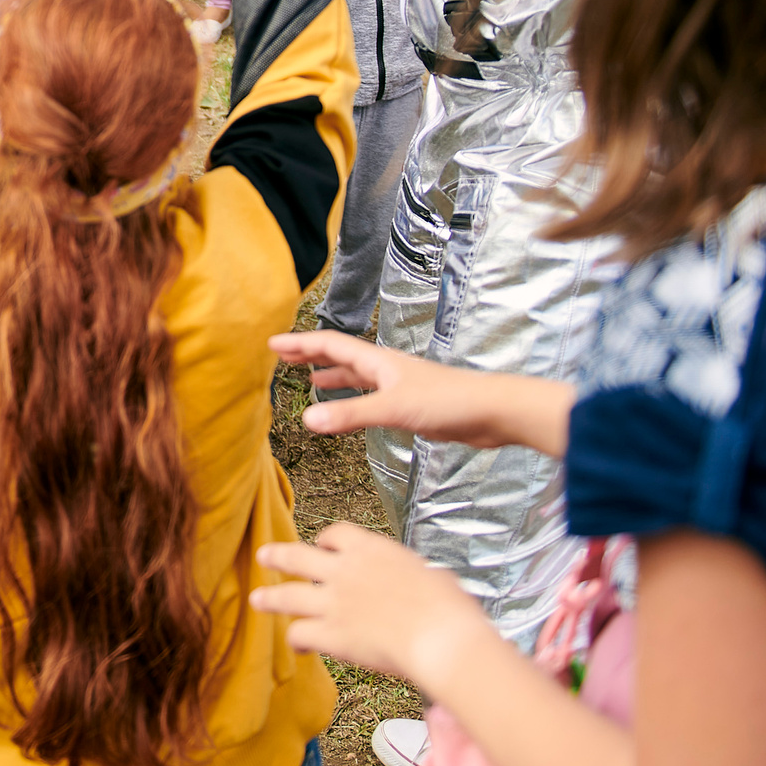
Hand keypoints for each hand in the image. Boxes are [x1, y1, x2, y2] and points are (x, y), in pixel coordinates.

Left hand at [253, 522, 496, 686]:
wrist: (440, 635)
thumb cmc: (448, 607)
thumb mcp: (431, 575)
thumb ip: (412, 576)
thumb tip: (423, 582)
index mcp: (370, 550)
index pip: (336, 534)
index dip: (326, 540)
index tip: (323, 545)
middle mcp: (343, 571)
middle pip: (298, 557)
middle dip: (278, 556)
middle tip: (263, 555)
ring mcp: (333, 602)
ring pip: (288, 596)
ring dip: (270, 597)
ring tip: (257, 599)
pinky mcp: (331, 635)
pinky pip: (300, 634)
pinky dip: (295, 640)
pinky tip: (298, 647)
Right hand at [271, 331, 573, 453]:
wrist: (491, 412)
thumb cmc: (448, 402)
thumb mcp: (393, 410)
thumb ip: (351, 416)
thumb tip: (307, 421)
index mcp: (378, 361)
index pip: (330, 346)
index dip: (300, 344)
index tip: (274, 343)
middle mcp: (385, 368)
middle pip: (341, 356)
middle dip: (310, 354)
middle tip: (284, 356)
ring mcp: (398, 385)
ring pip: (356, 376)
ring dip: (332, 375)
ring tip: (311, 379)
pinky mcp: (410, 404)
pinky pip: (371, 395)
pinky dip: (353, 397)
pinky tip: (352, 409)